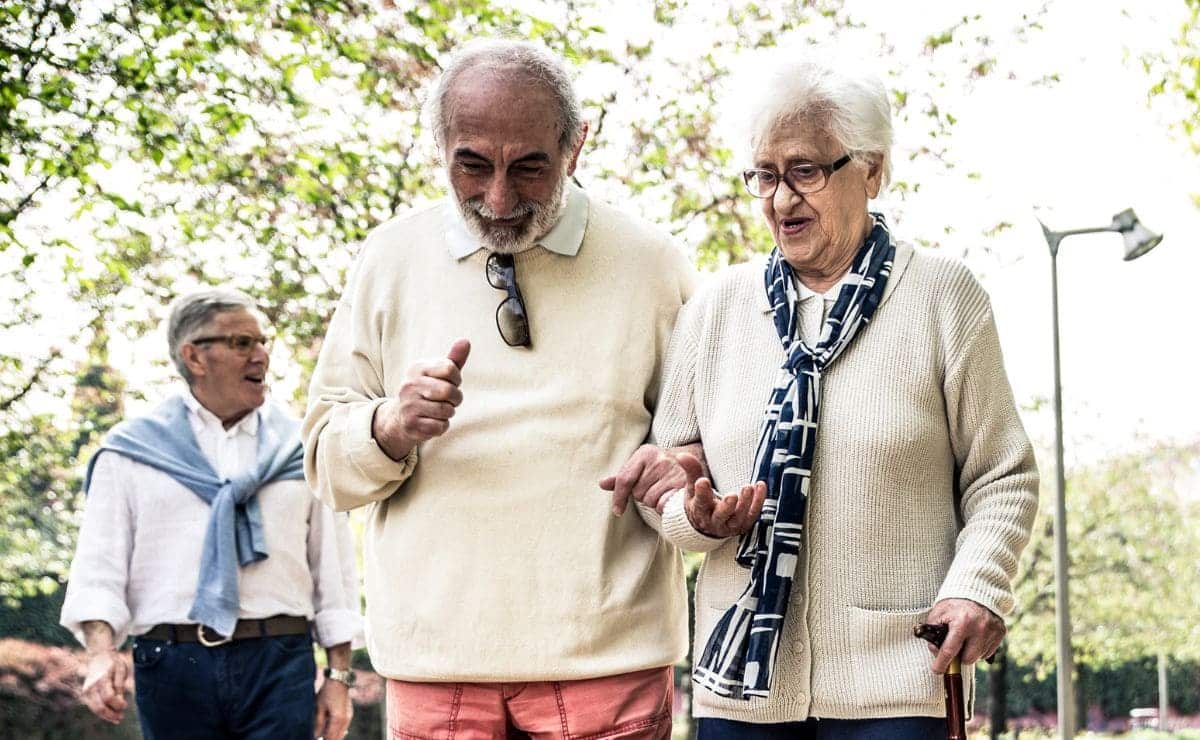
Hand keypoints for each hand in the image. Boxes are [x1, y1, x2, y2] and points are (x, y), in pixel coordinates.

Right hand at [79, 649, 128, 723]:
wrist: (98, 656)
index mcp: (102, 678)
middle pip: (99, 706)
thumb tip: (119, 698)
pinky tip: (110, 715)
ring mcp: (87, 691)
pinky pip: (93, 706)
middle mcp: (92, 686)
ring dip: (106, 715)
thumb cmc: (112, 662)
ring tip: (117, 718)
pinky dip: (101, 712)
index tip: (125, 705)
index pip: (109, 697)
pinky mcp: (86, 694)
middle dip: (111, 714)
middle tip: (121, 717)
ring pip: (95, 708)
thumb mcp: (120, 668)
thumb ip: (120, 683)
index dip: (118, 704)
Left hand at [314, 678, 352, 739]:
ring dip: (333, 737)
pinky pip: (344, 728)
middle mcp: (346, 720)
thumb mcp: (319, 707)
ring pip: (341, 734)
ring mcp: (349, 717)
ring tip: (323, 737)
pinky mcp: (349, 714)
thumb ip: (318, 724)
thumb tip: (316, 736)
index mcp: (338, 719)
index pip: (330, 738)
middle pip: (337, 738)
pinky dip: (337, 732)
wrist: (339, 680)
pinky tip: (330, 732)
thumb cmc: (327, 692)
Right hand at [372, 339, 469, 459]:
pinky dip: (442, 426)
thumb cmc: (426, 391)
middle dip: (456, 398)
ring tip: (440, 410)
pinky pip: (440, 426)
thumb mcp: (438, 373)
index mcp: (417, 368)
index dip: (456, 379)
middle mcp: (409, 385)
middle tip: (450, 400)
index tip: (450, 383)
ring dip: (449, 412)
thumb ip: (453, 359)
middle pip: (448, 390)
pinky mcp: (411, 425)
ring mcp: (409, 405)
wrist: (400, 417)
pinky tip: (433, 421)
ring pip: (446, 410)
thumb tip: (466, 341)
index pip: (449, 369)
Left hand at [601, 444, 688, 514]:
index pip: (624, 479)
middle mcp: (658, 460)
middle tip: (654, 487)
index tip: (617, 511)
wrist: (693, 458)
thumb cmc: (660, 465)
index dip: (619, 497)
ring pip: (650, 500)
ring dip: (654, 501)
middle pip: (638, 492)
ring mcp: (672, 471)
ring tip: (663, 491)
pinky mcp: (683, 484)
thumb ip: (623, 476)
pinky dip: (664, 506)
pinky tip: (669, 498)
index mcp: (644, 453)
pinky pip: (664, 505)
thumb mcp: (641, 465)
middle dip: (643, 495)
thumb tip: (602, 484)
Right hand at [679, 453, 765, 537]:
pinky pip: (753, 514)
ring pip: (738, 518)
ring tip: (747, 488)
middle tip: (732, 496)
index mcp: (699, 511)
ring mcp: (730, 525)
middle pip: (720, 516)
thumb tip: (681, 456)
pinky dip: (758, 501)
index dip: (701, 493)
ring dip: (745, 504)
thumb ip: (691, 471)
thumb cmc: (700, 501)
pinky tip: (760, 486)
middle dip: (726, 507)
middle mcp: (714, 521)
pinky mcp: (744, 524)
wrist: (708, 524)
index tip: (702, 481)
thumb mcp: (692, 487)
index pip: (700, 503)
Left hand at [924, 598, 1005, 671]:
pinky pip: (988, 652)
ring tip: (966, 637)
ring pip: (978, 657)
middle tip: (955, 646)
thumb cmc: (955, 603)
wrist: (977, 590)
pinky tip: (976, 636)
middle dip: (959, 656)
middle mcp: (979, 628)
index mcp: (961, 622)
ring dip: (970, 652)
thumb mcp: (938, 613)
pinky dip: (980, 648)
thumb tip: (935, 651)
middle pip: (967, 659)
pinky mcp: (1001, 632)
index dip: (941, 663)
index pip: (950, 650)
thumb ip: (932, 631)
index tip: (937, 670)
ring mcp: (992, 631)